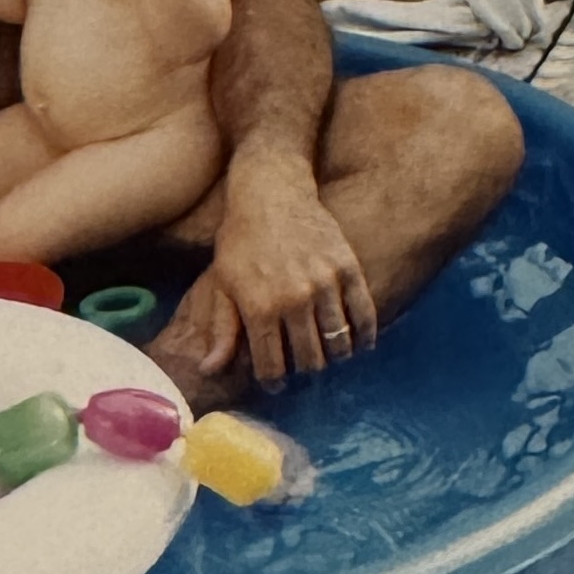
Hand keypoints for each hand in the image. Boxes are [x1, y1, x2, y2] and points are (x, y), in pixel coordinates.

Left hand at [190, 162, 377, 382]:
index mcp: (259, 308)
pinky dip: (364, 335)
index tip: (276, 382)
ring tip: (328, 355)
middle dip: (305, 371)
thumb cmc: (239, 239)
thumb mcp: (222, 283)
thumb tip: (209, 370)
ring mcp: (324, 284)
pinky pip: (363, 314)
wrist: (270, 192)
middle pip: (309, 360)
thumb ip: (222, 329)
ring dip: (334, 356)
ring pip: (338, 342)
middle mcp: (294, 300)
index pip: (272, 367)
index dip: (274, 381)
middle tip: (303, 367)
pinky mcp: (347, 268)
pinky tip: (359, 344)